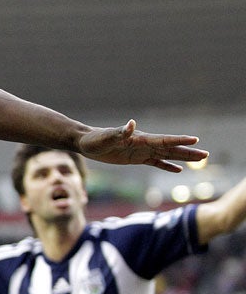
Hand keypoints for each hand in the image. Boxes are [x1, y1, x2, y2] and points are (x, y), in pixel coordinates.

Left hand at [78, 120, 207, 171]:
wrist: (86, 142)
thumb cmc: (94, 140)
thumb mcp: (106, 137)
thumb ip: (120, 132)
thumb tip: (131, 124)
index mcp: (139, 139)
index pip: (163, 140)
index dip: (178, 141)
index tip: (195, 140)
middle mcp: (144, 144)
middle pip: (171, 149)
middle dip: (188, 152)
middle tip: (207, 155)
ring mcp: (141, 151)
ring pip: (167, 155)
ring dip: (183, 158)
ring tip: (200, 160)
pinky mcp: (136, 158)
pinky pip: (155, 162)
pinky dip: (167, 166)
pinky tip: (178, 170)